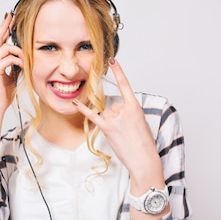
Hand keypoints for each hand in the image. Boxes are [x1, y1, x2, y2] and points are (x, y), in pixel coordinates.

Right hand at [0, 13, 23, 112]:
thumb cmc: (4, 93)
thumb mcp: (14, 76)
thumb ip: (16, 66)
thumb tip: (25, 58)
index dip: (4, 29)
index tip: (10, 19)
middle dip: (4, 26)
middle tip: (10, 16)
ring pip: (5, 48)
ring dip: (18, 51)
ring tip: (25, 59)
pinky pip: (8, 59)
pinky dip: (18, 60)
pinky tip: (23, 66)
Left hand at [73, 58, 164, 188]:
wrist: (143, 159)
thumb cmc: (145, 144)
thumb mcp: (141, 123)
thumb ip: (129, 113)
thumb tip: (117, 113)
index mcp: (135, 106)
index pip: (125, 84)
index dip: (118, 71)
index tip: (112, 60)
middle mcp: (124, 109)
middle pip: (113, 106)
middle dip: (117, 117)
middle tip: (127, 130)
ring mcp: (115, 118)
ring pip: (106, 114)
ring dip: (111, 123)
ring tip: (121, 135)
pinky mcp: (107, 128)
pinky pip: (94, 116)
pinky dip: (84, 110)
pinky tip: (76, 103)